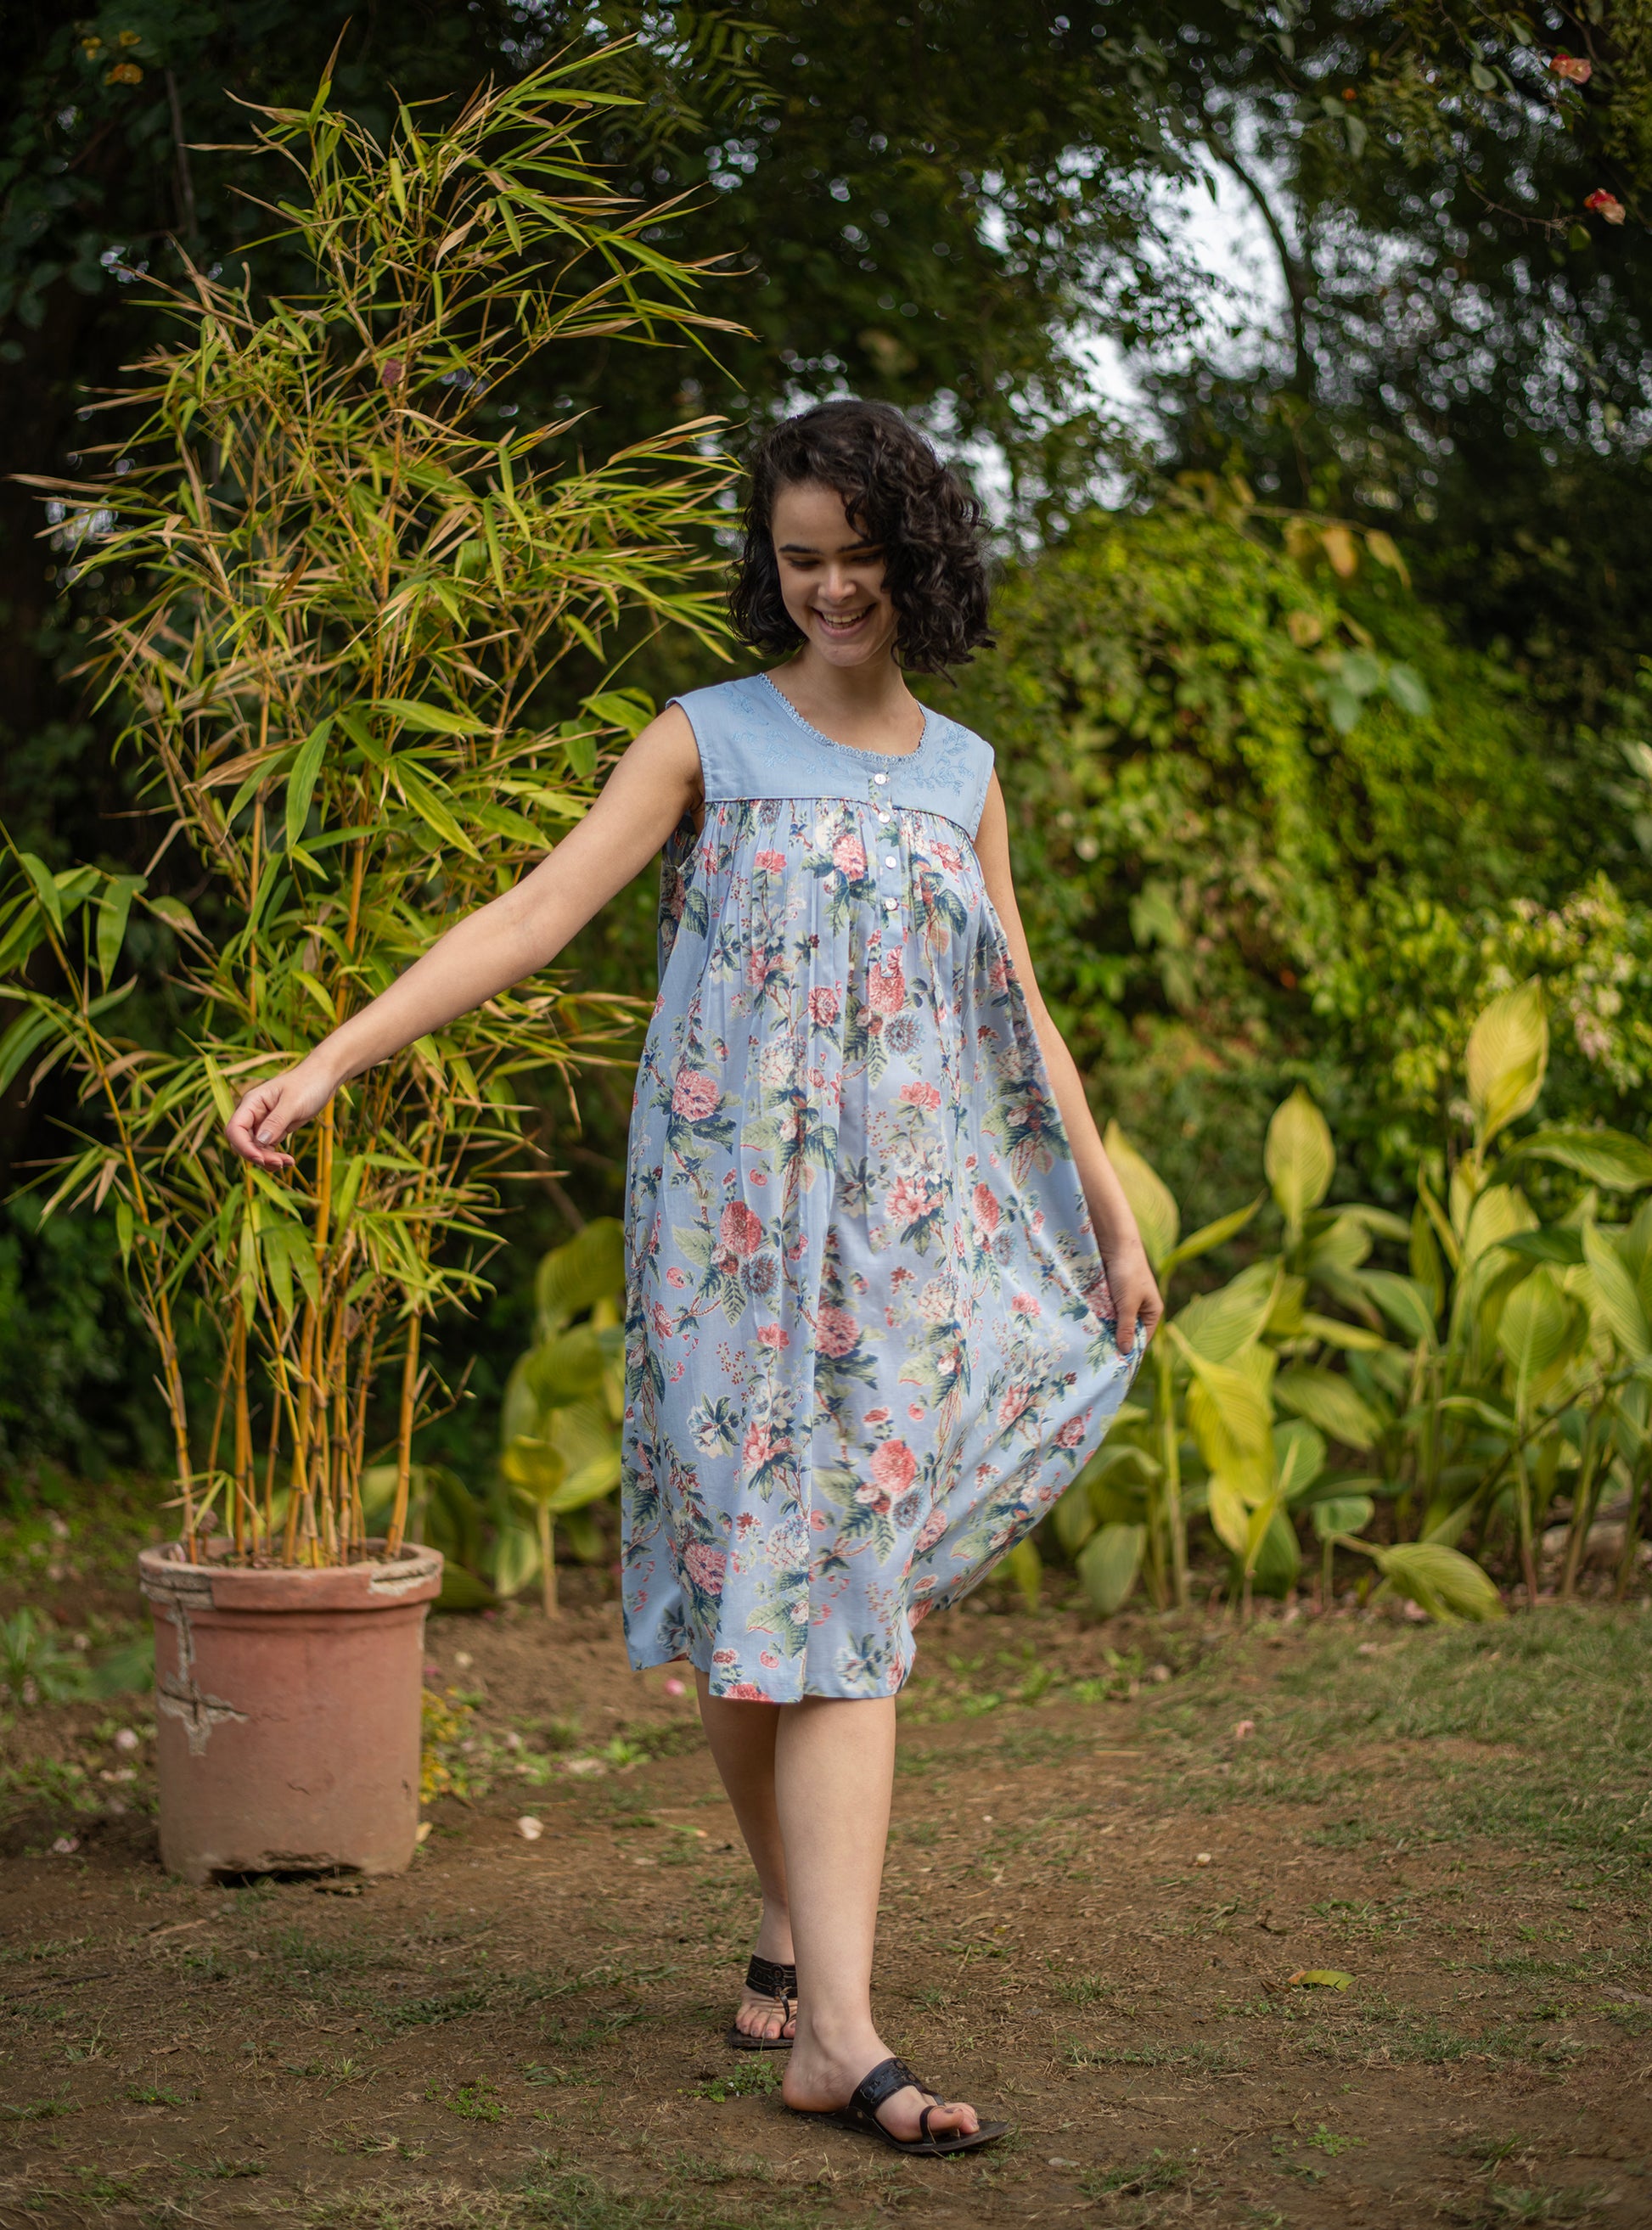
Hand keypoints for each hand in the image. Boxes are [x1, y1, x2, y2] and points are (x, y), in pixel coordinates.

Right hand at [225, 1056, 337, 1171]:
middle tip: (281, 1163)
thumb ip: (276, 1122)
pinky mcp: (275, 1130)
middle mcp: (253, 1114)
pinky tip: (290, 1161)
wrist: (323, 1078)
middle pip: (243, 1142)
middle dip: (258, 1156)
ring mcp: (263, 1123)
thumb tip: (260, 1142)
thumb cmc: (308, 1084)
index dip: (243, 1146)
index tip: (260, 1158)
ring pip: (256, 1148)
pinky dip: (275, 1157)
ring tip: (288, 1162)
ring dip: (268, 1159)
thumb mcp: (293, 1103)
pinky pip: (268, 1149)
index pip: (235, 1129)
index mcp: (252, 1102)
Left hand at [1103, 1235, 1162, 1357]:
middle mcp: (1140, 1308)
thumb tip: (1127, 1352)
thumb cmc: (1127, 1273)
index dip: (1129, 1350)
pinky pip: (1105, 1310)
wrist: (1116, 1243)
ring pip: (1114, 1321)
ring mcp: (1125, 1300)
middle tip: (1099, 1356)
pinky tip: (1087, 1326)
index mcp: (1152, 1312)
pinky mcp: (1112, 1293)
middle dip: (1114, 1340)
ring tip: (1091, 1343)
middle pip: (1127, 1331)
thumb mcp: (1127, 1304)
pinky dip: (1098, 1316)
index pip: (1142, 1339)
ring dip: (1104, 1328)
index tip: (1114, 1365)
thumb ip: (1126, 1328)